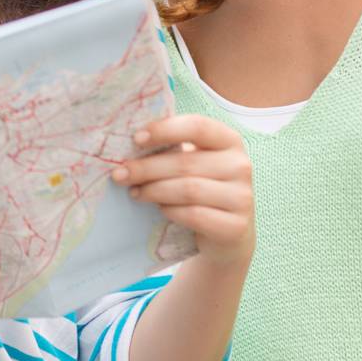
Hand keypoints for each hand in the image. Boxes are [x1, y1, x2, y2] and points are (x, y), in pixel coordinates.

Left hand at [112, 115, 254, 266]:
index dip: (164, 130)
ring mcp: (242, 197)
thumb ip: (172, 149)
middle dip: (146, 168)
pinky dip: (170, 211)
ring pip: (188, 189)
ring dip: (153, 190)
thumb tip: (131, 142)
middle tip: (119, 174)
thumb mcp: (194, 163)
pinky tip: (159, 209)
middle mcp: (241, 165)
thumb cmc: (203, 188)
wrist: (229, 234)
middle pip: (185, 162)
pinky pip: (194, 215)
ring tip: (134, 192)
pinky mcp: (235, 226)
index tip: (135, 139)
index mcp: (229, 140)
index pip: (197, 126)